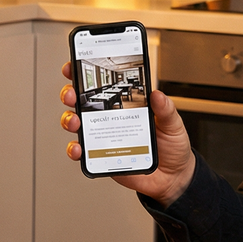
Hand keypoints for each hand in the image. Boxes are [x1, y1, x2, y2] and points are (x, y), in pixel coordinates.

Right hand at [60, 61, 195, 206]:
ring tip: (75, 121)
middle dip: (70, 94)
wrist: (172, 177)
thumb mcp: (173, 124)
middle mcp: (110, 118)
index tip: (75, 65)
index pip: (103, 85)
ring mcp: (103, 136)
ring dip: (69, 120)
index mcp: (126, 105)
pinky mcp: (100, 156)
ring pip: (76, 124)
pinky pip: (82, 152)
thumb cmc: (171, 146)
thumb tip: (157, 94)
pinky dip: (75, 149)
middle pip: (81, 101)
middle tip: (72, 94)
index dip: (85, 74)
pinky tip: (79, 148)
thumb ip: (166, 109)